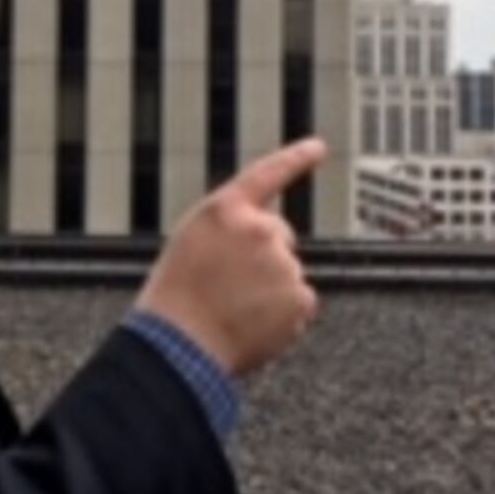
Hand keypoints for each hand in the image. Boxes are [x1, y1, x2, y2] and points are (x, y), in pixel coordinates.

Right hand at [134, 138, 325, 377]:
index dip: (296, 159)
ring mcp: (283, 263)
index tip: (319, 147)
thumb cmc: (175, 299)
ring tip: (234, 309)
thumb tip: (261, 237)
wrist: (179, 346)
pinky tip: (254, 326)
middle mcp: (260, 229)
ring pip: (287, 273)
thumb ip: (228, 228)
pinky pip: (299, 303)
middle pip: (279, 236)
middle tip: (230, 285)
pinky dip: (283, 316)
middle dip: (265, 255)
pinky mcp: (299, 296)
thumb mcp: (191, 241)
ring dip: (271, 289)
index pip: (268, 174)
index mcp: (226, 210)